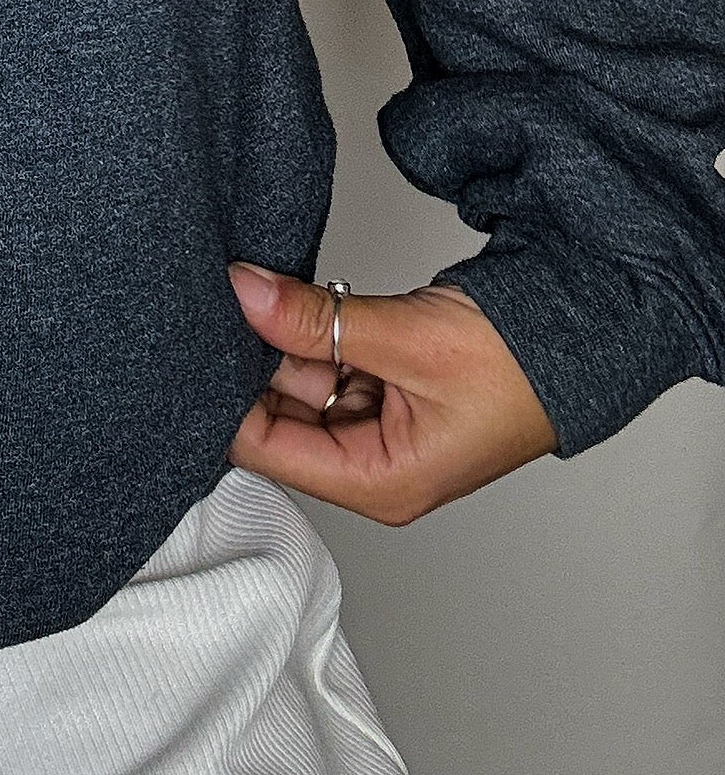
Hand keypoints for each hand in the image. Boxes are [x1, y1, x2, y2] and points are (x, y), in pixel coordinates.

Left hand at [225, 261, 558, 523]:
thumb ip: (317, 320)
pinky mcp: (385, 389)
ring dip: (280, 339)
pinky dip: (310, 331)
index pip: (268, 449)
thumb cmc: (519, 365)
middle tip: (219, 303)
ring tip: (255, 291)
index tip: (192, 343)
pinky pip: (326, 362)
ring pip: (299, 382)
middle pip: (278, 415)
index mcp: (378, 482)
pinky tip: (291, 298)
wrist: (581, 331)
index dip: (224, 397)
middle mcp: (372, 464)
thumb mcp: (405, 338)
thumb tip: (243, 293)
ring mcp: (378, 426)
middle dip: (250, 361)